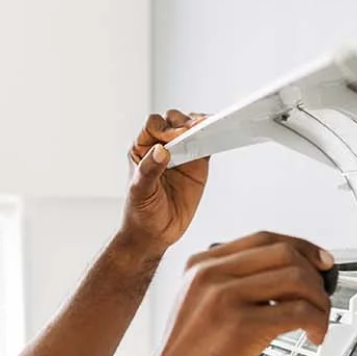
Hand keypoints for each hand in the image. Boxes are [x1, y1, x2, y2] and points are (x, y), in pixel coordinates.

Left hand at [120, 109, 209, 256]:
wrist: (155, 234)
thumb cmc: (141, 213)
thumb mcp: (140, 192)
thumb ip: (148, 171)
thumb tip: (160, 150)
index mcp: (142, 149)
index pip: (153, 125)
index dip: (164, 127)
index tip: (173, 138)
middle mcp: (161, 146)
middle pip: (173, 121)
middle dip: (183, 123)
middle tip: (191, 132)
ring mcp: (180, 153)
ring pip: (190, 128)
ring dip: (199, 125)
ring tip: (206, 129)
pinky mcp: (197, 164)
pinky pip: (206, 144)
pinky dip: (212, 138)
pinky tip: (217, 136)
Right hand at [139, 232, 335, 355]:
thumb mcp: (199, 306)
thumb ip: (230, 286)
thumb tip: (283, 280)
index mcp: (200, 265)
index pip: (263, 239)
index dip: (302, 247)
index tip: (320, 263)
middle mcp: (210, 275)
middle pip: (284, 253)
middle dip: (315, 275)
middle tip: (323, 298)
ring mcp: (224, 298)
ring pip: (296, 278)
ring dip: (319, 300)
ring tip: (318, 322)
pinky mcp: (240, 326)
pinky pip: (297, 311)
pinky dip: (316, 322)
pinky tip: (313, 335)